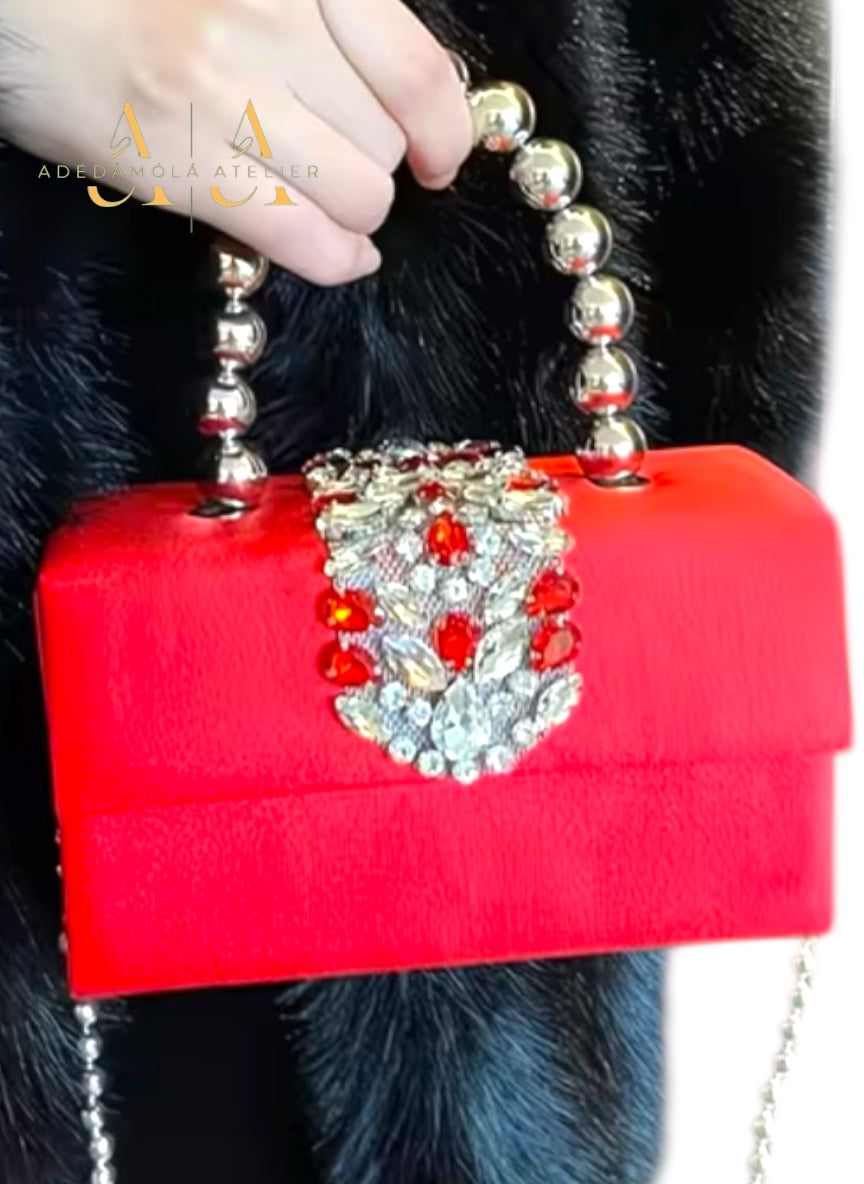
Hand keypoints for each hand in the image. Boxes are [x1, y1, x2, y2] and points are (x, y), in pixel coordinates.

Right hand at [0, 0, 473, 282]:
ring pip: (360, 197)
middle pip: (386, 142)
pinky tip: (340, 255)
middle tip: (343, 164)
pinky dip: (338, 260)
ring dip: (358, 215)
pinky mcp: (188, 169)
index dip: (447, 131)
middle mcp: (274, 26)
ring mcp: (229, 100)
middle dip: (380, 167)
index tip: (439, 156)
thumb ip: (323, 17)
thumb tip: (401, 95)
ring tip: (331, 206)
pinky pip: (306, 240)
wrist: (17, 1)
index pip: (417, 72)